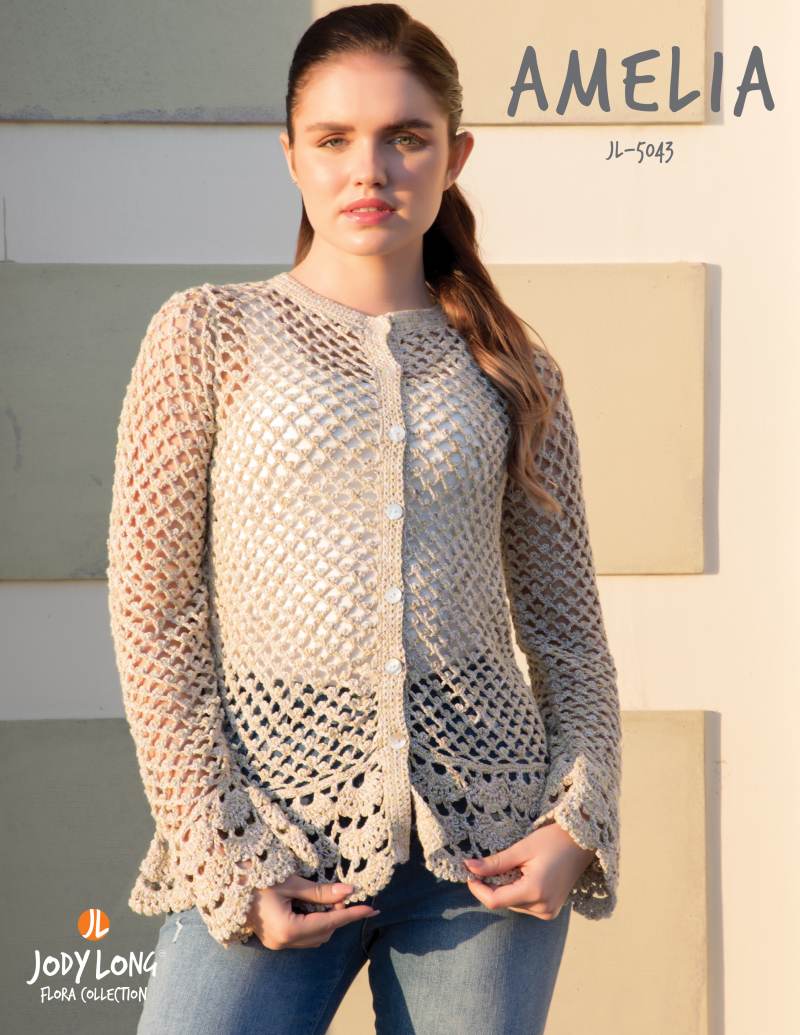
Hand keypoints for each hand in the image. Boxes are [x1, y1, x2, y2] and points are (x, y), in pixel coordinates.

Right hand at [241, 876, 379, 949]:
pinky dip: (313, 921)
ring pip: (315, 937)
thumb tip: (349, 891)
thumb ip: (320, 891)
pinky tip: (310, 904)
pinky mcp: (274, 939)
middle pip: (324, 932)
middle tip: (344, 893)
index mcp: (287, 929)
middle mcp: (283, 942)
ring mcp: (277, 943)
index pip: (329, 922)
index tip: (372, 908)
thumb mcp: (291, 882)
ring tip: (325, 897)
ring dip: (325, 919)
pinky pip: (303, 935)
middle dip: (338, 915)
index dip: (352, 914)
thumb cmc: (257, 877)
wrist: (227, 881)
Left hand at [462, 821, 596, 919]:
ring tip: (514, 867)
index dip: (478, 889)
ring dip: (505, 889)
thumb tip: (469, 867)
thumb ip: (496, 862)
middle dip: (492, 886)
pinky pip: (524, 905)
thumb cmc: (554, 841)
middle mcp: (543, 907)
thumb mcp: (522, 849)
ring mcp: (548, 912)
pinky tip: (524, 875)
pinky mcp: (551, 911)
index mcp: (535, 891)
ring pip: (512, 905)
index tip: (469, 873)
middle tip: (488, 865)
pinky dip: (517, 892)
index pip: (495, 901)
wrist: (583, 844)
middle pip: (504, 903)